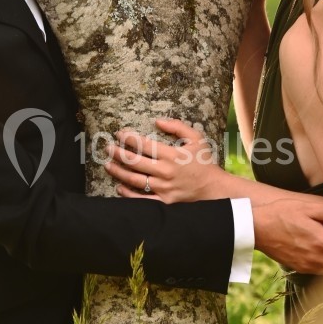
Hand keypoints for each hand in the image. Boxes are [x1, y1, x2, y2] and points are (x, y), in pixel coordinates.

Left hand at [105, 118, 225, 201]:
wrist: (214, 189)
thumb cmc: (204, 162)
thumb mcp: (197, 139)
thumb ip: (178, 127)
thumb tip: (158, 121)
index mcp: (172, 155)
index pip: (144, 144)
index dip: (129, 138)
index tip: (119, 133)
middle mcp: (165, 171)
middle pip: (134, 161)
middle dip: (118, 153)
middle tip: (107, 147)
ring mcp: (163, 188)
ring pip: (134, 180)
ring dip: (118, 171)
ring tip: (107, 164)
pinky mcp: (163, 202)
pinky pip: (141, 199)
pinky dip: (128, 194)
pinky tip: (119, 187)